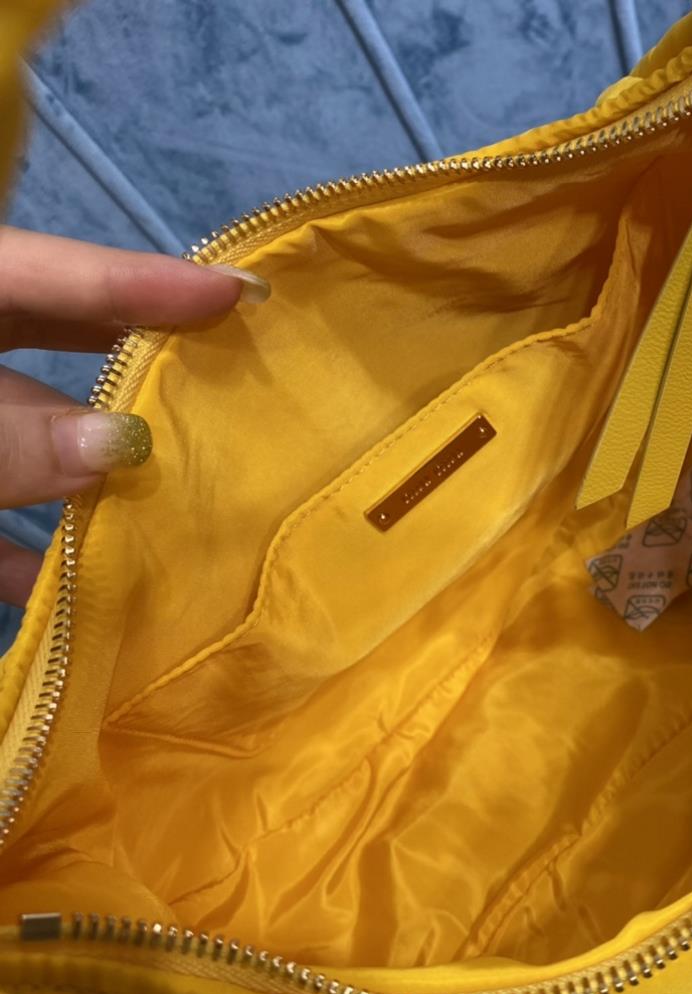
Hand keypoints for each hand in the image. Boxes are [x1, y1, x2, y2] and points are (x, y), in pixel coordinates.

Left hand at [0, 226, 267, 605]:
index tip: (242, 293)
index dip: (144, 282)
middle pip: (54, 353)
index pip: (49, 274)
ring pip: (29, 446)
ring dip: (92, 483)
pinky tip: (84, 594)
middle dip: (138, 372)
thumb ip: (4, 439)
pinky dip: (30, 560)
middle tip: (237, 382)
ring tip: (185, 505)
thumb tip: (121, 446)